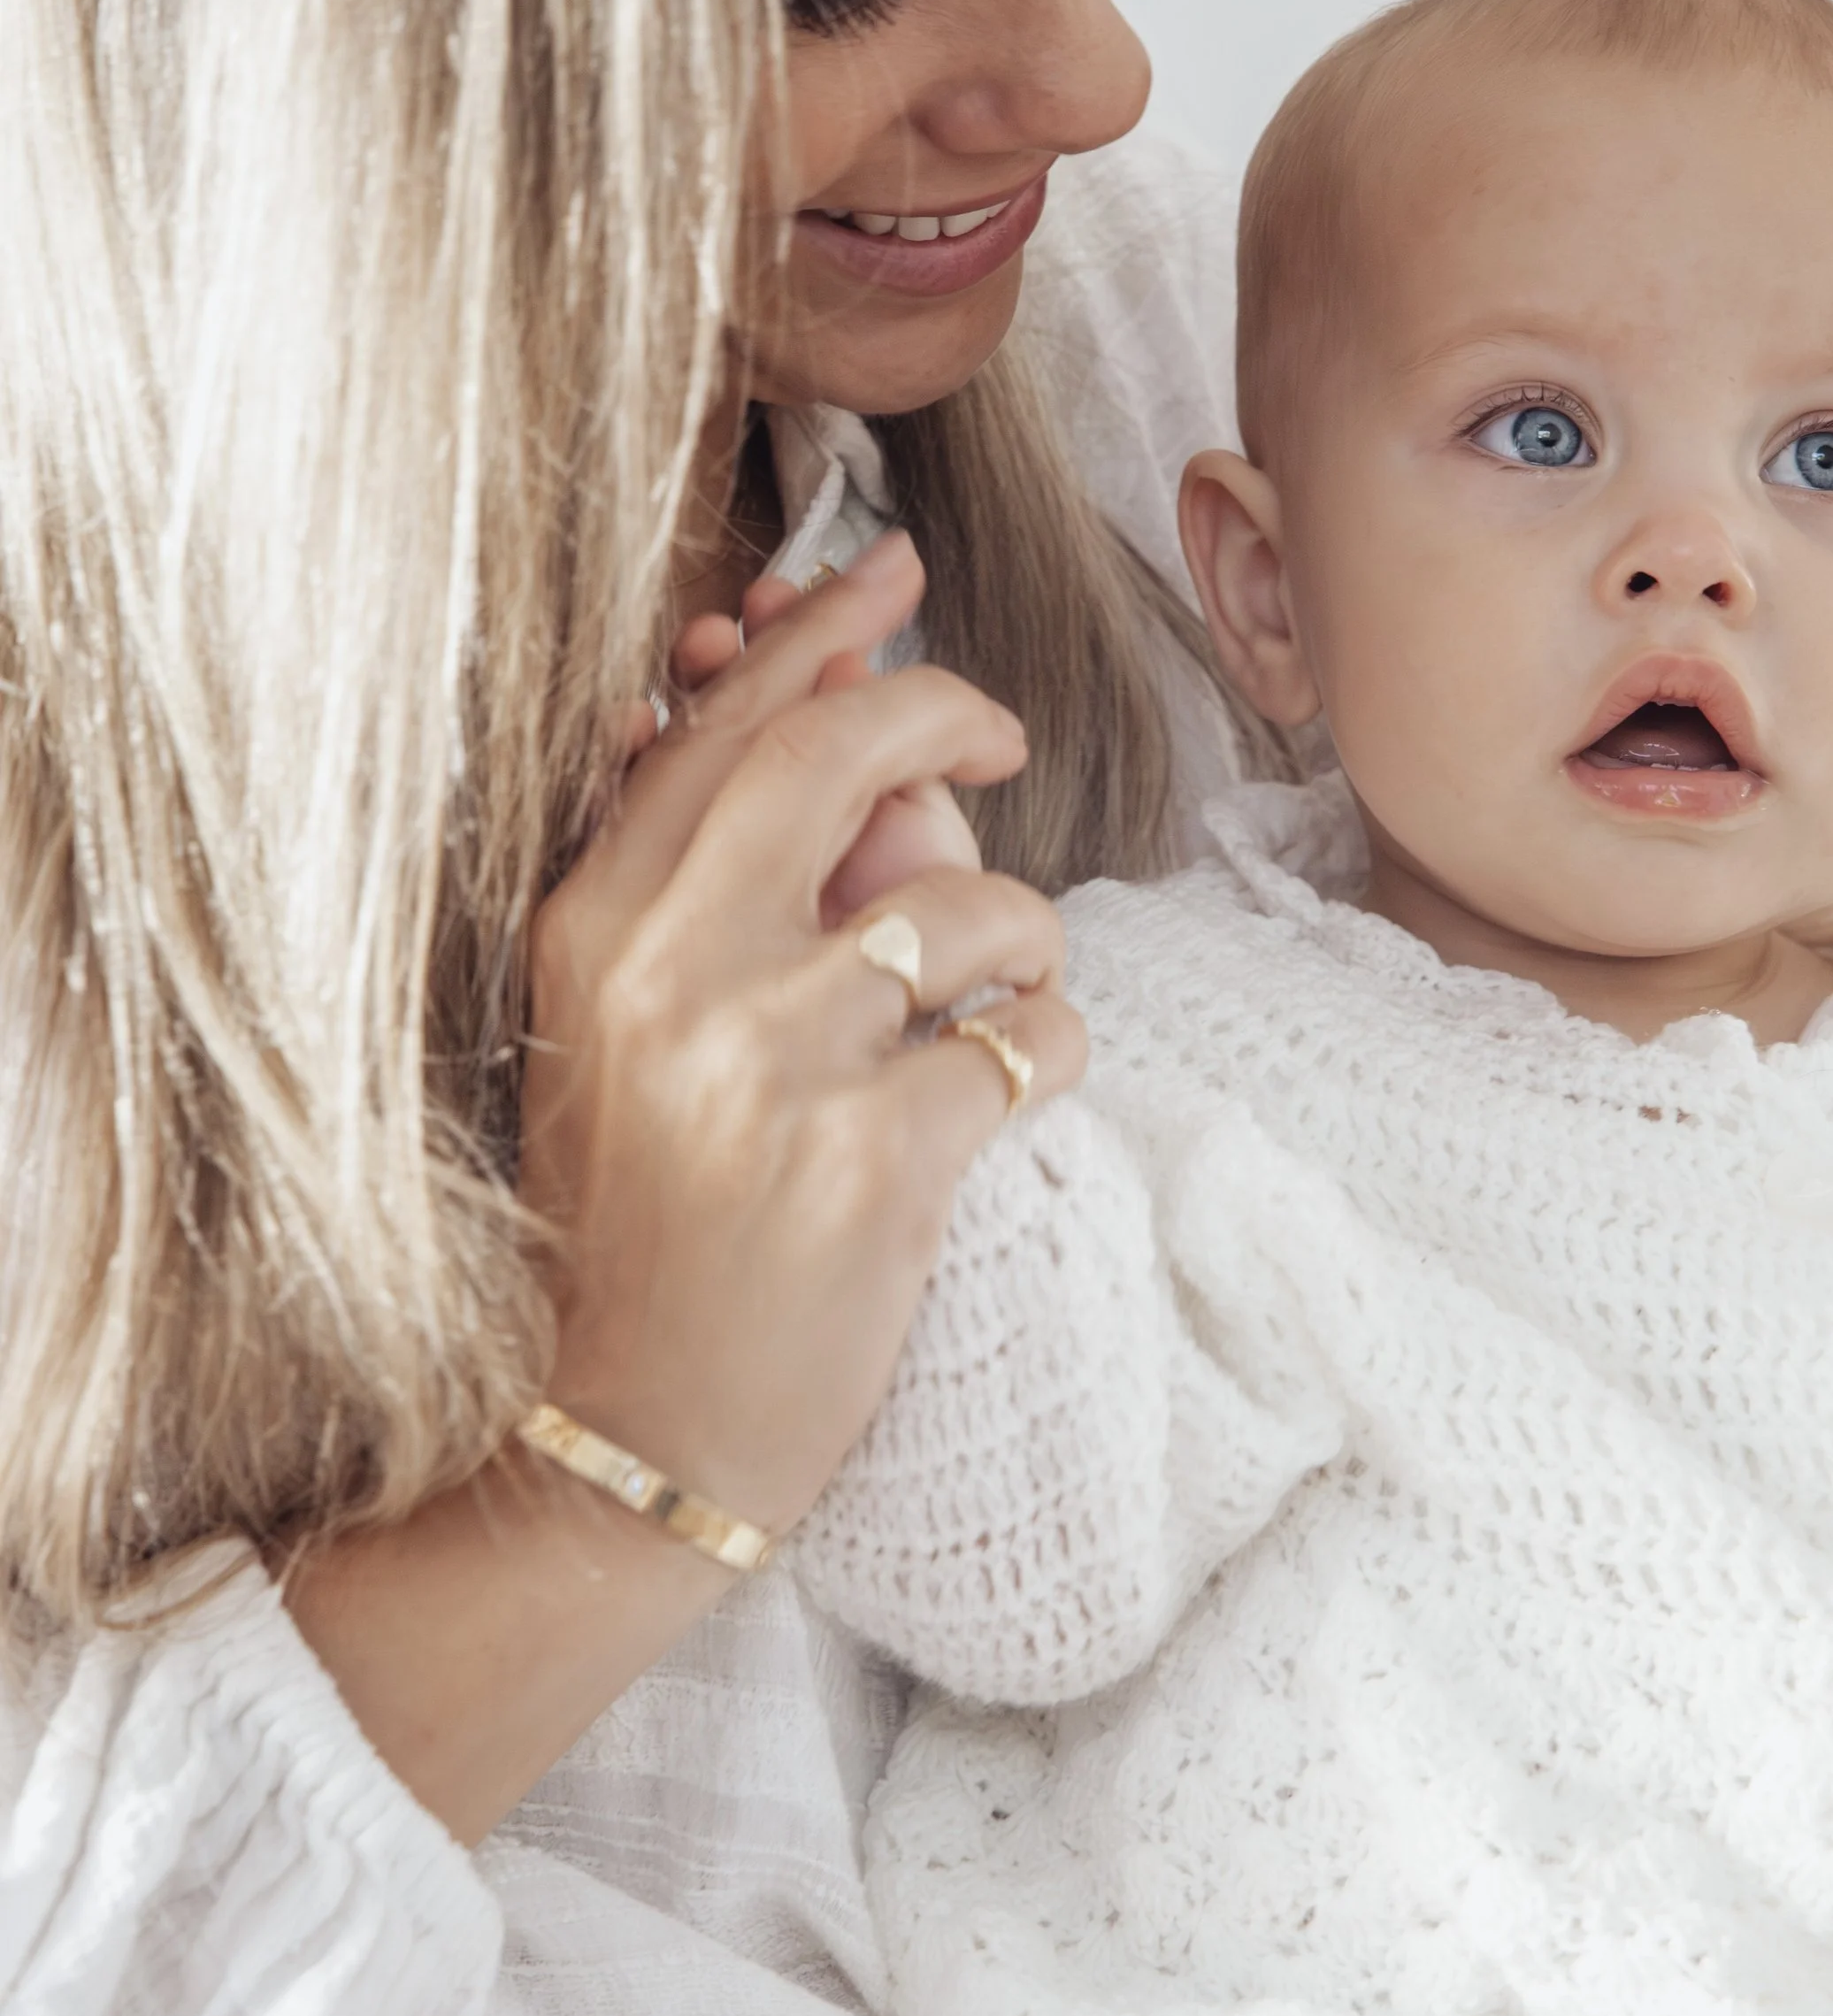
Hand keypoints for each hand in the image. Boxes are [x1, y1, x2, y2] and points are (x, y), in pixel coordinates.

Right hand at [522, 529, 1085, 1531]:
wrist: (608, 1440)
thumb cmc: (632, 1224)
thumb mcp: (612, 1030)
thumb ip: (695, 882)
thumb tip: (813, 717)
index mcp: (594, 927)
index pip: (721, 725)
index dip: (820, 631)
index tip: (893, 575)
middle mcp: (670, 972)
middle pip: (837, 755)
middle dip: (941, 707)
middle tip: (998, 731)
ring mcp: (770, 1063)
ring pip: (965, 907)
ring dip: (1022, 933)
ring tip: (1006, 990)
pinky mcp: (870, 1163)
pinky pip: (1028, 1042)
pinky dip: (1054, 1048)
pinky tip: (1019, 1084)